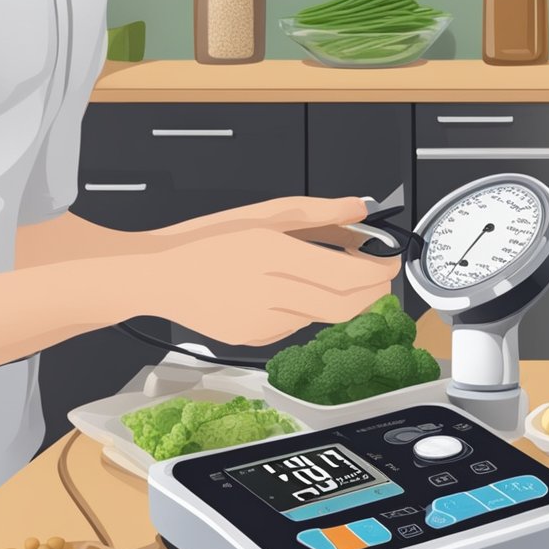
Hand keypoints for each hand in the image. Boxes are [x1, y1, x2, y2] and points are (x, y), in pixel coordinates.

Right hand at [130, 197, 399, 345]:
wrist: (157, 277)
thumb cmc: (206, 239)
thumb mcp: (263, 213)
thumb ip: (318, 213)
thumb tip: (360, 208)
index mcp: (274, 253)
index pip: (349, 275)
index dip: (380, 271)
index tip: (391, 259)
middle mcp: (271, 293)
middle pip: (347, 307)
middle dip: (373, 292)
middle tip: (378, 274)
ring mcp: (263, 323)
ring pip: (325, 317)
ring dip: (339, 299)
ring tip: (329, 272)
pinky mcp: (254, 340)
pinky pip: (296, 326)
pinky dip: (306, 309)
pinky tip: (286, 290)